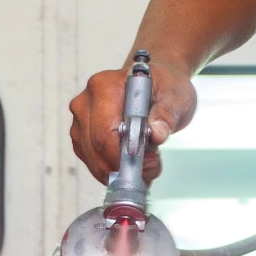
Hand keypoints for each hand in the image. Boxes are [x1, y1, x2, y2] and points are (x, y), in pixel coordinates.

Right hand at [68, 61, 197, 184]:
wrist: (155, 85)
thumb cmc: (162, 87)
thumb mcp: (174, 97)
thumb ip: (166, 115)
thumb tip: (156, 134)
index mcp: (105, 87)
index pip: (104, 131)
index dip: (120, 155)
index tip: (142, 164)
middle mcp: (86, 102)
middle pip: (94, 147)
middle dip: (120, 166)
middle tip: (148, 167)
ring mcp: (80, 120)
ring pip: (91, 158)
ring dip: (116, 170)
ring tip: (144, 165)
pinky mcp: (81, 135)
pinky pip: (91, 160)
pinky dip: (111, 169)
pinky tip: (131, 164)